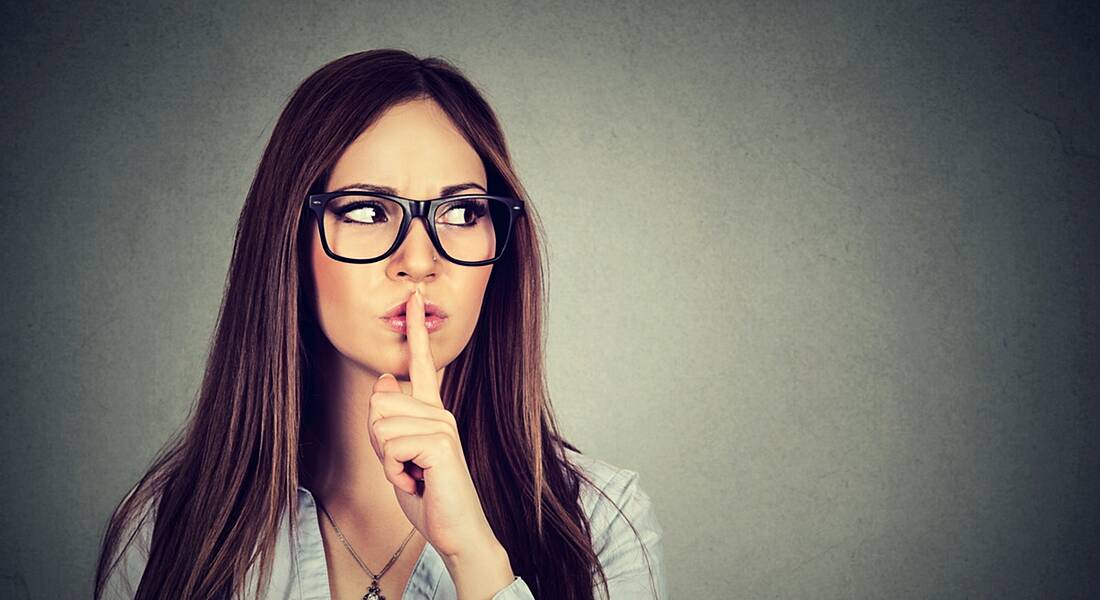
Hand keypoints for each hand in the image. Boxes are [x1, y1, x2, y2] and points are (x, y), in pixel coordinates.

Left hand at [368, 288, 500, 559]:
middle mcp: (440, 412)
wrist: (458, 533)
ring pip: (381, 424)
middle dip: (377, 441)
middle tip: (403, 466)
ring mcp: (443, 425)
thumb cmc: (430, 499)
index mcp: (433, 413)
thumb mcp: (400, 459)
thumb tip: (383, 382)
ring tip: (412, 476)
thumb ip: (391, 423)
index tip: (417, 296)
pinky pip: (391, 445)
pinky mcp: (441, 443)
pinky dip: (394, 472)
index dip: (417, 332)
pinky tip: (417, 483)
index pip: (422, 365)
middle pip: (379, 401)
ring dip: (386, 460)